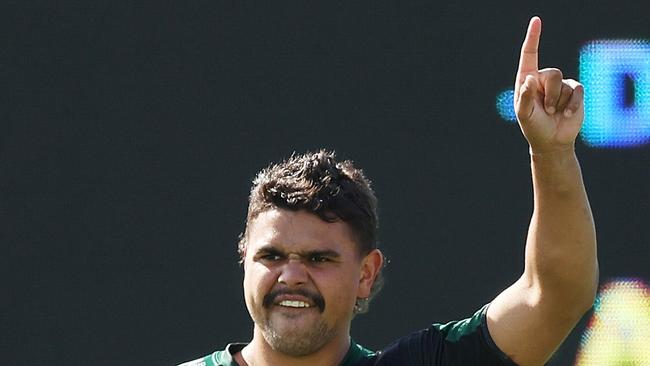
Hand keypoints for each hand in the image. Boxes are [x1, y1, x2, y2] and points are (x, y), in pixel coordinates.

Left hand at [514, 17, 583, 153]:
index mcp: (527, 80)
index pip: (529, 55)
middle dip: (549, 95)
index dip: (533, 37)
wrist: (552, 141)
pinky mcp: (574, 91)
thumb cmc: (533, 127)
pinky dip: (572, 104)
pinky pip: (577, 90)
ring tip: (553, 113)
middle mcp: (543, 79)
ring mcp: (560, 84)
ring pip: (563, 83)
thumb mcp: (524, 114)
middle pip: (551, 73)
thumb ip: (523, 97)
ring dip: (558, 102)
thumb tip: (530, 78)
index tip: (536, 20)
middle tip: (545, 110)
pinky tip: (567, 114)